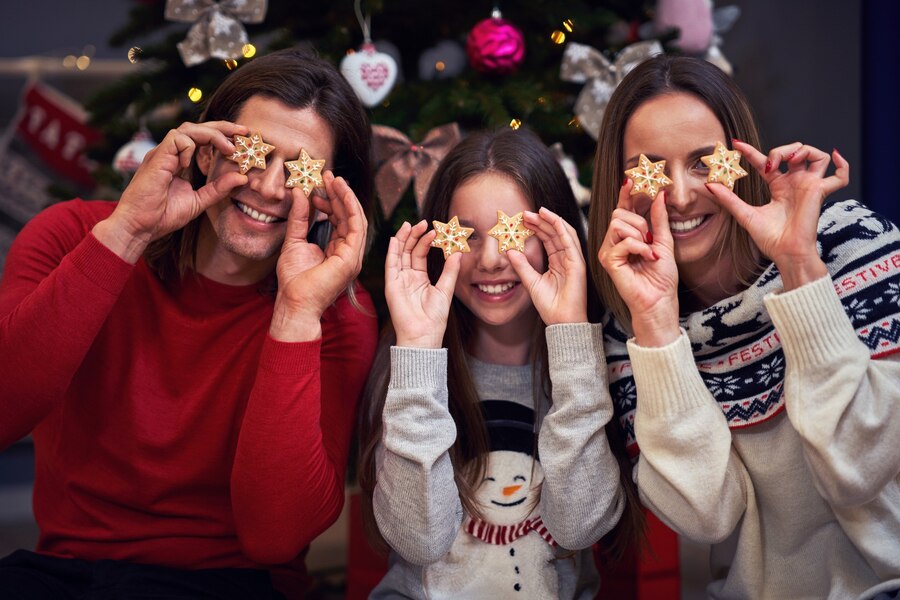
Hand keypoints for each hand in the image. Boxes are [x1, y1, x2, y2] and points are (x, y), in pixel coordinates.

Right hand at [94, 121, 247, 262]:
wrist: (140, 227)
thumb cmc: (163, 215)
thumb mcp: (199, 201)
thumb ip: (218, 189)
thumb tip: (242, 177)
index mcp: (178, 161)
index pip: (202, 138)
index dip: (222, 135)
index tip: (242, 139)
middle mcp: (170, 153)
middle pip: (197, 127)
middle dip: (223, 126)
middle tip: (244, 131)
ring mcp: (162, 154)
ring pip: (188, 129)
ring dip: (212, 135)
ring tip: (229, 149)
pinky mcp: (156, 157)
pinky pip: (177, 139)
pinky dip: (190, 147)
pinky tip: (190, 165)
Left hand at [270, 171, 368, 341]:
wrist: (294, 303)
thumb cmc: (294, 280)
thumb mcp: (294, 241)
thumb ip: (299, 218)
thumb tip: (299, 194)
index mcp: (338, 250)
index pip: (340, 220)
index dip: (331, 200)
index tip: (318, 185)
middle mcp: (348, 252)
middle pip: (349, 216)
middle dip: (340, 194)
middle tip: (328, 175)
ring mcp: (353, 256)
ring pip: (356, 218)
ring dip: (346, 196)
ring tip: (334, 178)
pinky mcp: (352, 257)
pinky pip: (356, 226)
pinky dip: (350, 206)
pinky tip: (340, 192)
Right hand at [385, 220, 460, 348]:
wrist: (424, 334)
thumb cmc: (434, 317)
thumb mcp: (445, 290)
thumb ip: (450, 271)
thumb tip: (458, 252)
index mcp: (420, 278)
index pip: (420, 253)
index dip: (426, 240)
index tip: (435, 229)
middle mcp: (407, 277)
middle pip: (409, 250)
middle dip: (414, 235)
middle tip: (423, 222)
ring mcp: (398, 280)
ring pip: (399, 254)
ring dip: (404, 239)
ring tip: (410, 225)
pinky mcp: (392, 285)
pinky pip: (391, 265)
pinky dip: (393, 251)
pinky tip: (396, 239)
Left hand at [506, 207, 586, 324]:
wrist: (561, 322)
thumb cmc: (550, 305)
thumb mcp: (530, 282)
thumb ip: (522, 266)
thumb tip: (509, 251)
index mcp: (557, 262)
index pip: (548, 239)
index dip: (536, 227)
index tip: (522, 220)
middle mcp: (567, 259)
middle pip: (555, 233)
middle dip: (541, 221)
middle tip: (526, 213)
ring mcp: (574, 260)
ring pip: (563, 233)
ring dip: (551, 220)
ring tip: (538, 211)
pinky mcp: (578, 264)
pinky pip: (570, 241)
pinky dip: (561, 228)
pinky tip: (551, 219)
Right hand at [597, 180, 679, 345]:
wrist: (660, 301)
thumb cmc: (661, 278)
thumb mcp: (665, 242)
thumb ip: (659, 219)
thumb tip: (659, 195)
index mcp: (626, 236)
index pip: (623, 209)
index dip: (626, 194)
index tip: (631, 178)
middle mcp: (613, 242)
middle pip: (619, 214)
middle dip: (640, 223)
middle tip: (651, 241)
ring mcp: (608, 251)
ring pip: (618, 224)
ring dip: (640, 236)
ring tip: (648, 252)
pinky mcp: (608, 261)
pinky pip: (622, 241)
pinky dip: (639, 248)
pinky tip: (647, 257)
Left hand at [708, 141, 848, 289]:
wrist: (785, 253)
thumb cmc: (770, 239)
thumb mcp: (745, 215)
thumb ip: (729, 199)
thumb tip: (709, 185)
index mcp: (778, 187)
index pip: (765, 162)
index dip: (751, 151)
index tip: (735, 144)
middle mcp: (795, 183)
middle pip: (794, 152)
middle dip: (780, 150)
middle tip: (769, 164)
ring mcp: (809, 186)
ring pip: (816, 156)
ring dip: (803, 150)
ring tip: (789, 161)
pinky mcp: (820, 192)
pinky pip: (841, 176)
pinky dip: (842, 164)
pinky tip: (834, 155)